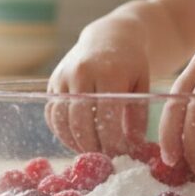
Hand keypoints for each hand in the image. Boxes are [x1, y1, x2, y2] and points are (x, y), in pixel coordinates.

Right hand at [45, 16, 149, 155]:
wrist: (110, 36)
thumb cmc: (131, 63)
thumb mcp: (142, 85)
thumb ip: (138, 117)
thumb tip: (134, 148)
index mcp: (109, 73)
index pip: (107, 121)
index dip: (112, 144)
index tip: (120, 156)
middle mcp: (82, 73)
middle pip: (81, 124)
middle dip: (93, 147)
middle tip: (105, 159)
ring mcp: (63, 77)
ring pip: (62, 121)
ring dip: (74, 143)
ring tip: (90, 152)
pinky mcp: (52, 81)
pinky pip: (51, 114)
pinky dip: (61, 132)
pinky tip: (76, 140)